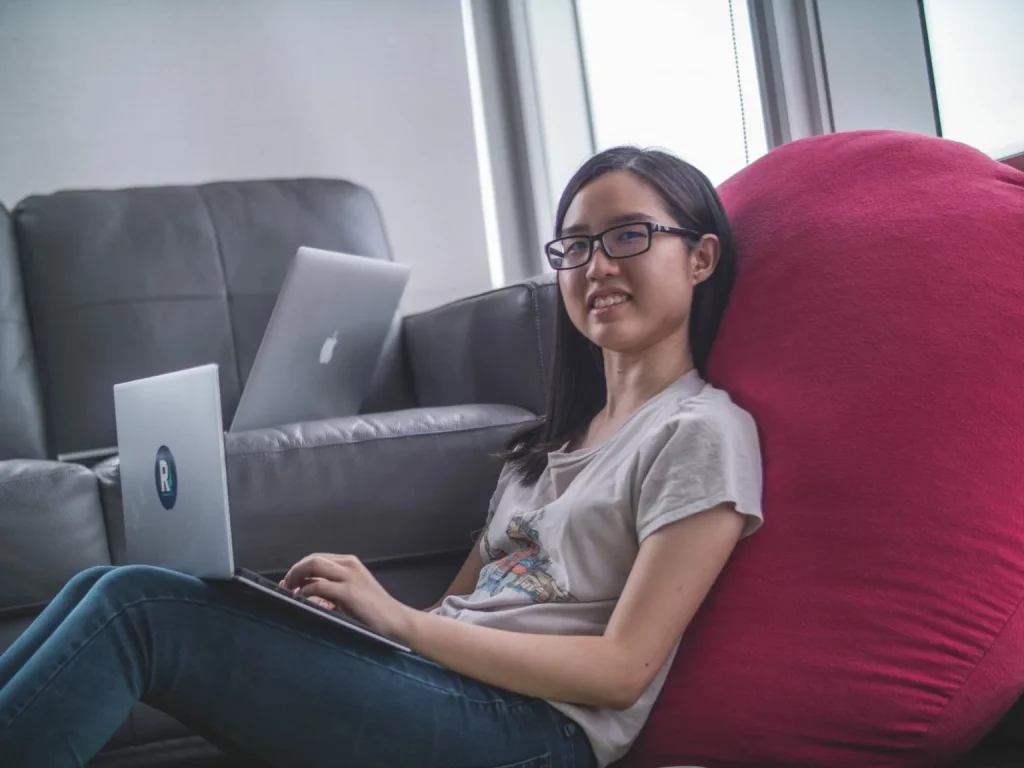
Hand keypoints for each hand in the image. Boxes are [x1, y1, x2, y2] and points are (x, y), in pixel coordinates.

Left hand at [282, 553, 412, 640]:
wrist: (395, 620)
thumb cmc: (373, 610)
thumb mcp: (350, 592)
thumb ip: (331, 587)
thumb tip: (305, 588)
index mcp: (350, 563)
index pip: (317, 558)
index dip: (300, 567)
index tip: (290, 581)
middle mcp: (349, 565)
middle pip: (312, 558)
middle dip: (295, 570)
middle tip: (287, 585)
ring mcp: (350, 576)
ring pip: (314, 565)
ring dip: (297, 577)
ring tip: (291, 591)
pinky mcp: (349, 591)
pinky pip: (319, 585)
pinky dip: (306, 592)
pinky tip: (303, 599)